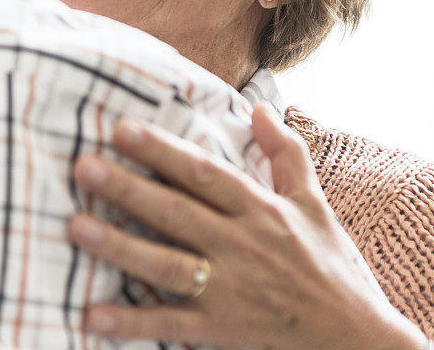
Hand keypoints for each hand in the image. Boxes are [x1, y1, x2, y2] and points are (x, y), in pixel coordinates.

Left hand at [67, 102, 427, 349]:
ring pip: (166, 264)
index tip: (123, 129)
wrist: (357, 338)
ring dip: (119, 246)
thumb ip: (286, 152)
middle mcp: (242, 245)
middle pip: (176, 211)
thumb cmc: (331, 263)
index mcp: (261, 209)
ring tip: (76, 226)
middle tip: (83, 167)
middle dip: (128, 188)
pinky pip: (171, 324)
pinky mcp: (223, 330)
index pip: (204, 172)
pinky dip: (132, 321)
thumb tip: (261, 106)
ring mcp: (231, 290)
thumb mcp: (314, 201)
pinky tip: (92, 315)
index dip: (163, 150)